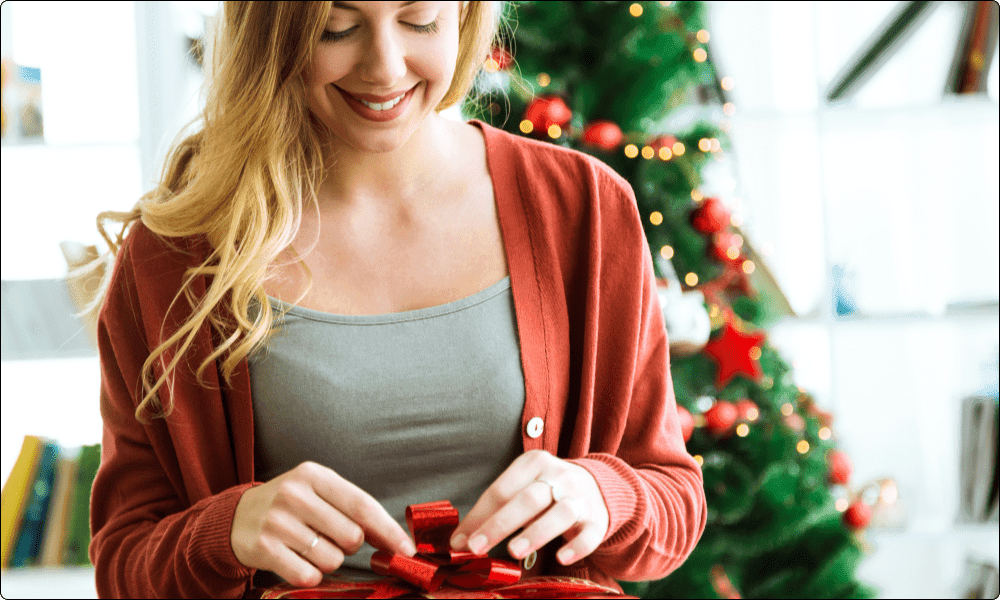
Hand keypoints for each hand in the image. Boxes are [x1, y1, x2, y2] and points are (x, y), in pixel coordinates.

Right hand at [230, 461, 416, 587]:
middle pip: (351, 537)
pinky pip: (308, 575)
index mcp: (314, 475)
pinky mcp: (264, 548)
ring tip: (309, 546)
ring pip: (332, 559)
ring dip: (328, 560)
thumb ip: (356, 510)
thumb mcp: (320, 493)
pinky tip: (296, 559)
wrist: (236, 517)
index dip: (389, 530)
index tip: (407, 549)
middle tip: (332, 538)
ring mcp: (277, 521)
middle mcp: (295, 494)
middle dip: (350, 545)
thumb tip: (396, 540)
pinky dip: (309, 574)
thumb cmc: (291, 505)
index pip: (362, 505)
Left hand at [448, 450, 609, 566]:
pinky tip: (562, 557)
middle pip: (528, 499)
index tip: (461, 541)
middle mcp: (558, 476)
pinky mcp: (597, 519)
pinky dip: (576, 546)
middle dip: (500, 524)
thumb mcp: (522, 489)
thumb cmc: (548, 489)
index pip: (502, 490)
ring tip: (514, 551)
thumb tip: (460, 541)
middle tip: (477, 548)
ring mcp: (580, 498)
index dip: (479, 516)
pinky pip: (589, 533)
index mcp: (534, 463)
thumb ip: (494, 511)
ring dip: (536, 532)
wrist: (598, 486)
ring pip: (560, 513)